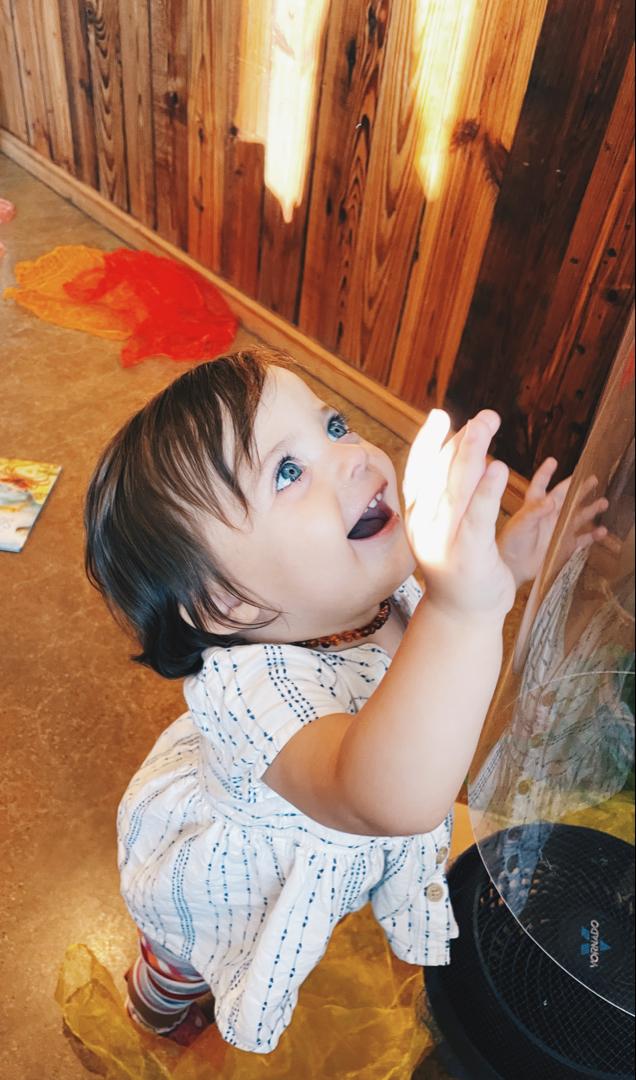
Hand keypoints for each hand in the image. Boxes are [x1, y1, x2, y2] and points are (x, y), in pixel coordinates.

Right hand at [403, 410, 515, 618]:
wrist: (462, 614)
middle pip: (439, 473)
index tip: (440, 416)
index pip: (418, 471)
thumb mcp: (444, 527)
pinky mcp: (467, 553)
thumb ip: (446, 494)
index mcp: (416, 516)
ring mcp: (443, 540)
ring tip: (486, 425)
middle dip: (462, 440)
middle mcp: (424, 525)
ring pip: (455, 489)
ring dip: (471, 454)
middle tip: (485, 416)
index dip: (428, 442)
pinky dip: (486, 491)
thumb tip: (461, 452)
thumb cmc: (458, 566)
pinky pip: (477, 517)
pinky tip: (498, 468)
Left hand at [497, 461, 608, 588]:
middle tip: (594, 478)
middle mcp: (549, 515)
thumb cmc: (511, 543)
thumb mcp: (521, 524)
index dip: (546, 473)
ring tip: (604, 502)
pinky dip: (593, 535)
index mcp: (535, 506)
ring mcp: (558, 530)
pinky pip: (582, 538)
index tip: (553, 461)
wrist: (513, 568)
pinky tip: (602, 531)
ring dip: (591, 509)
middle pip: (567, 498)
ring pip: (579, 516)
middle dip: (580, 488)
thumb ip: (535, 512)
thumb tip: (551, 500)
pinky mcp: (565, 545)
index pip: (540, 485)